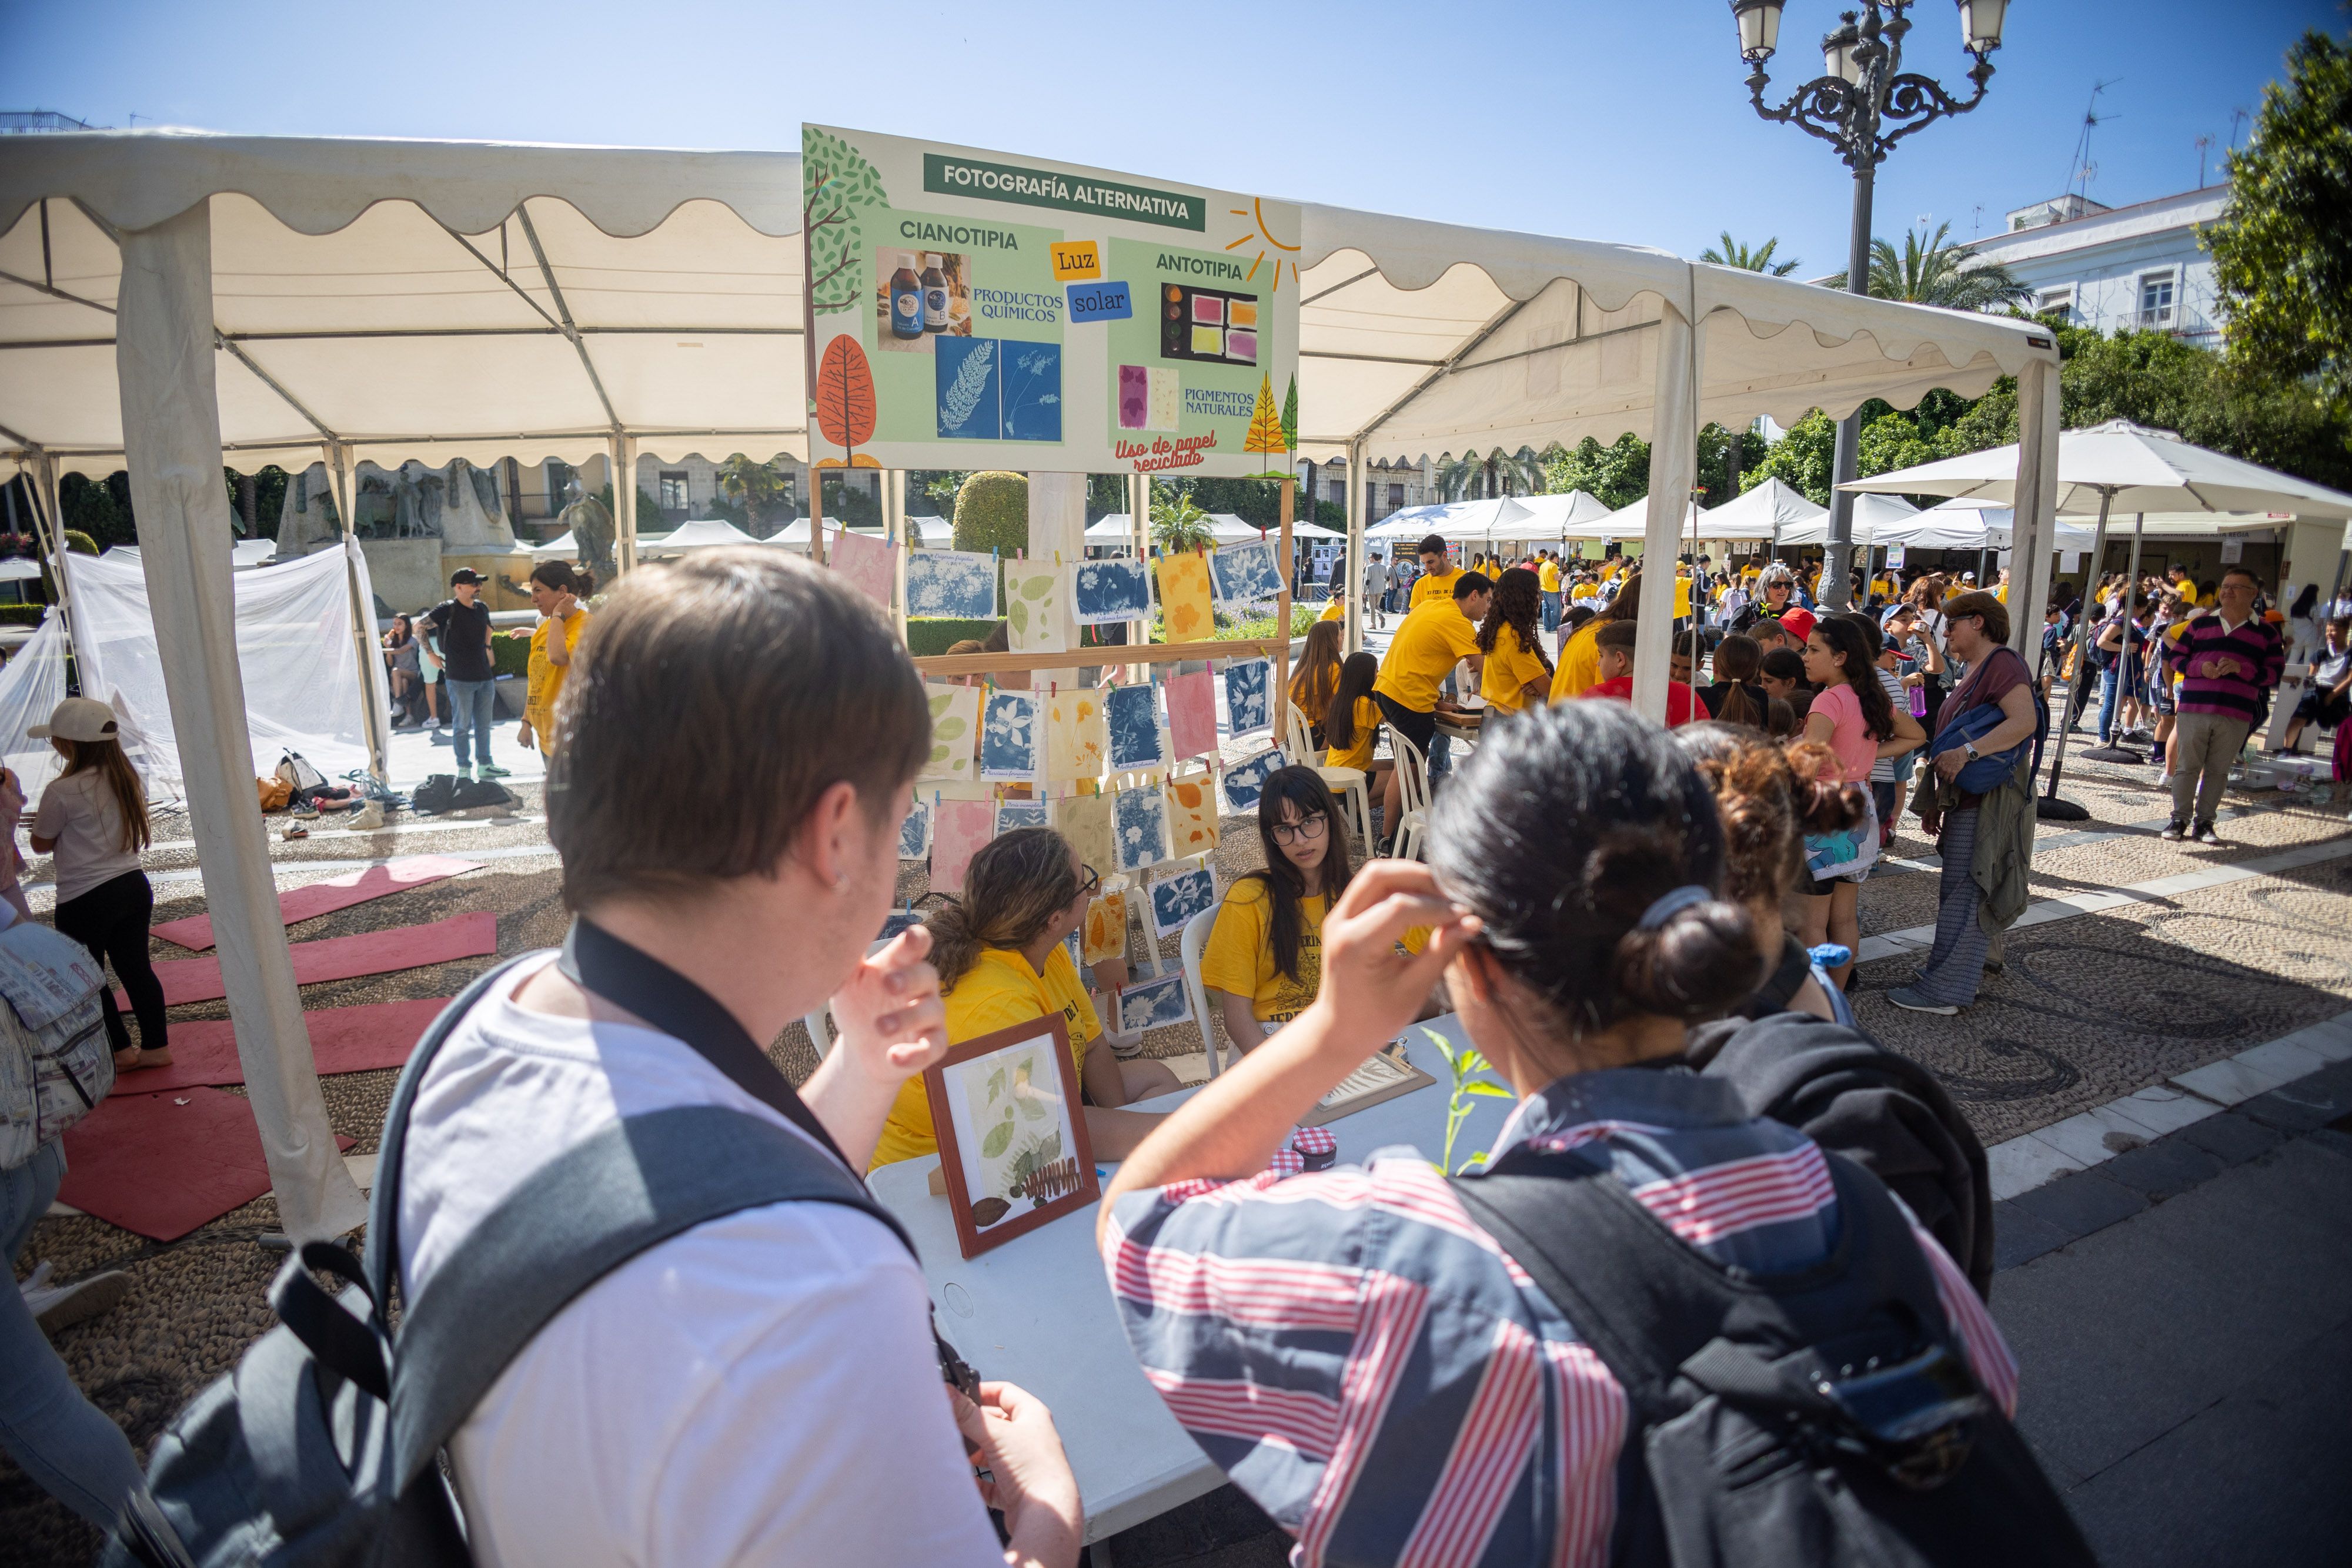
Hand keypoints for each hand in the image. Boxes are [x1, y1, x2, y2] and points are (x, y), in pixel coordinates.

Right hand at [514, 722, 533, 750]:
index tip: (529, 739)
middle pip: (524, 745)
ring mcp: (518, 739)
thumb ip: (531, 744)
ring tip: (526, 736)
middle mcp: (519, 740)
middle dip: (527, 743)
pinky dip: (523, 740)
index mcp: (522, 740)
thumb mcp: (531, 738)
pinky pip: (521, 741)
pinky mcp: (517, 737)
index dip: (529, 743)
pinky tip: (524, 736)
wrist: (525, 726)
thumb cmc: (529, 732)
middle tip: (528, 738)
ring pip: (522, 743)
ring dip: (525, 741)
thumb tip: (533, 749)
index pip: (526, 746)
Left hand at [828, 924, 947, 1086]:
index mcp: (901, 966)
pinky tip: (894, 1056)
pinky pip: (932, 1048)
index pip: (916, 946)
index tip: (911, 937)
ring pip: (931, 1011)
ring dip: (907, 1018)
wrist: (861, 1049)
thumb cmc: (858, 1006)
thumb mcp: (848, 983)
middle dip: (910, 978)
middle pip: (927, 975)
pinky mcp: (932, 1045)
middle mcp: (921, 988)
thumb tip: (838, 933)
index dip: (917, 940)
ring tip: (880, 1028)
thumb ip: (847, 960)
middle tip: (888, 984)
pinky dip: (915, 1053)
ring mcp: (929, 1017)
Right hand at [952, 1381, 1081, 1567]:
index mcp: (1032, 1416)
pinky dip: (976, 1482)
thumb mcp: (996, 1434)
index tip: (959, 1397)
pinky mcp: (1015, 1491)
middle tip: (953, 1428)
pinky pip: (990, 1483)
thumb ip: (968, 1414)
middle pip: (995, 1424)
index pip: (1004, 1393)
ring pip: (991, 1454)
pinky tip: (966, 1481)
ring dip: (973, 1455)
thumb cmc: (1034, 1468)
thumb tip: (947, 1394)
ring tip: (956, 1456)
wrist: (1046, 1516)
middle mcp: (1030, 1438)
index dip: (981, 1392)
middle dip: (973, 1428)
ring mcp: (1023, 1465)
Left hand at [1310, 860, 1478, 1049]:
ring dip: (1410, 877)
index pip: (1399, 908)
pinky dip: (1400, 886)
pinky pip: (1371, 887)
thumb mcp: (1414, 989)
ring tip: (1441, 894)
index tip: (1465, 914)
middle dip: (1421, 877)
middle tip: (1452, 893)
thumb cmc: (1376, 1019)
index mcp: (1354, 946)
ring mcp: (1337, 916)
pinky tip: (1424, 899)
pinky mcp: (1344, 915)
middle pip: (1380, 874)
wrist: (1339, 1030)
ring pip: (1375, 874)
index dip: (1437, 907)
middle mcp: (1339, 923)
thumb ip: (1442, 951)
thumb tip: (1472, 922)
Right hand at [1918, 808, 1941, 836]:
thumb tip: (1931, 828)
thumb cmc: (1934, 806)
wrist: (1939, 801)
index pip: (1924, 826)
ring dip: (1936, 830)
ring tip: (1939, 833)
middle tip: (1935, 835)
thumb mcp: (1932, 814)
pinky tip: (1941, 829)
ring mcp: (1932, 819)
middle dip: (1932, 831)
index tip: (1930, 834)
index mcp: (1925, 818)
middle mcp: (1928, 819)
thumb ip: (1932, 821)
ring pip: (1933, 826)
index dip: (1926, 830)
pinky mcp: (1936, 818)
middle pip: (1929, 827)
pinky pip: (1937, 824)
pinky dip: (1939, 827)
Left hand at [1933, 746, 1965, 781]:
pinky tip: (1950, 781)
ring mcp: (1948, 772)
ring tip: (1946, 777)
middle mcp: (1943, 769)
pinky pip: (1951, 780)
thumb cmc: (1951, 753)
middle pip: (1939, 775)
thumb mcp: (1941, 754)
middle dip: (1941, 774)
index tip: (1939, 770)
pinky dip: (1950, 781)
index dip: (1937, 770)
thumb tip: (1931, 763)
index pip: (1936, 770)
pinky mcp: (1954, 773)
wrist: (1960, 754)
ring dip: (1945, 778)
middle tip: (1943, 773)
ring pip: (1944, 778)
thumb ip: (1936, 759)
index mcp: (1939, 764)